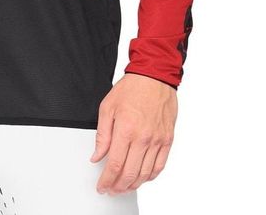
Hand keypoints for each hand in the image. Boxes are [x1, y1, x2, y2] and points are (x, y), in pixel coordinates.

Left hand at [91, 73, 177, 194]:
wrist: (154, 76)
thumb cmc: (131, 89)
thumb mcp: (107, 108)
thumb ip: (102, 136)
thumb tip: (97, 155)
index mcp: (126, 129)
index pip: (114, 165)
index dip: (107, 181)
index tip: (102, 186)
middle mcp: (143, 137)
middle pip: (130, 173)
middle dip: (118, 187)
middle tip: (111, 189)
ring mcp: (157, 140)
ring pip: (146, 173)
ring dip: (134, 185)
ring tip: (124, 187)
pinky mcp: (167, 139)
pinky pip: (160, 165)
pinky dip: (150, 176)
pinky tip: (142, 178)